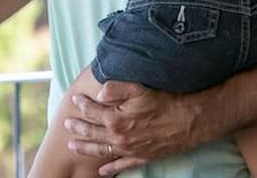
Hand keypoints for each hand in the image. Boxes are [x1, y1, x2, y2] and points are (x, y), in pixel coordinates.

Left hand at [65, 81, 200, 176]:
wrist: (189, 121)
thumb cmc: (164, 102)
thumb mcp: (138, 88)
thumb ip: (115, 89)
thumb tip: (97, 93)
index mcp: (116, 119)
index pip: (92, 111)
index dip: (82, 105)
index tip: (75, 99)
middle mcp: (120, 137)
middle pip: (92, 133)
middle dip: (77, 128)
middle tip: (67, 123)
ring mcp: (129, 149)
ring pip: (101, 151)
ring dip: (85, 148)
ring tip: (72, 146)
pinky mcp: (141, 157)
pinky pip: (121, 165)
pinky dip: (109, 169)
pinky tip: (101, 172)